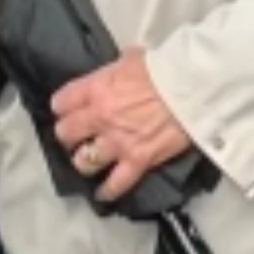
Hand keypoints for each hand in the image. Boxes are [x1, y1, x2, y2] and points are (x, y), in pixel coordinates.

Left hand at [51, 47, 191, 206]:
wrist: (192, 87)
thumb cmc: (164, 68)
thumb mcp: (130, 59)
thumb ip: (113, 72)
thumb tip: (112, 75)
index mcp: (96, 89)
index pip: (61, 103)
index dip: (62, 107)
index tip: (66, 110)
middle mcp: (100, 117)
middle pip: (66, 134)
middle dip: (68, 136)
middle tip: (74, 136)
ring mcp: (118, 142)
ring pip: (84, 161)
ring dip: (84, 162)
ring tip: (87, 161)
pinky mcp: (138, 160)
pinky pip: (116, 183)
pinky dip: (108, 191)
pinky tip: (103, 194)